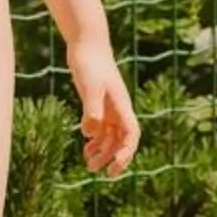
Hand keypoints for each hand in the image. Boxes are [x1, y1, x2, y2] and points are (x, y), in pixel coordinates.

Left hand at [67, 36, 139, 175]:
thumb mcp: (89, 86)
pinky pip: (101, 127)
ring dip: (102, 151)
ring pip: (110, 136)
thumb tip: (91, 132)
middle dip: (114, 157)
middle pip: (121, 140)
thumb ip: (91, 108)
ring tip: (89, 165)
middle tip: (102, 173)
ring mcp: (108, 106)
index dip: (126, 153)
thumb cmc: (90, 63)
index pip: (131, 134)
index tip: (116, 167)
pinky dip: (95, 139)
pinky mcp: (97, 102)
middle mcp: (118, 108)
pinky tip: (85, 147)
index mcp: (121, 106)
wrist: (86, 44)